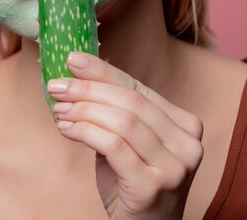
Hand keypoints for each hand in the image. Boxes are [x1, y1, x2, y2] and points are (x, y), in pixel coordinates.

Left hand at [47, 52, 203, 219]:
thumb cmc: (136, 185)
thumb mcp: (132, 143)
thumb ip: (118, 112)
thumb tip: (82, 73)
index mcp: (186, 125)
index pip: (139, 88)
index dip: (104, 71)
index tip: (73, 59)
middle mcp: (188, 144)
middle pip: (131, 101)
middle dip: (89, 88)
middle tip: (58, 85)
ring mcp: (174, 167)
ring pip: (123, 121)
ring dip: (84, 109)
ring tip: (59, 108)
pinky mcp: (152, 187)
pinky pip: (113, 146)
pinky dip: (85, 131)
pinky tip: (66, 128)